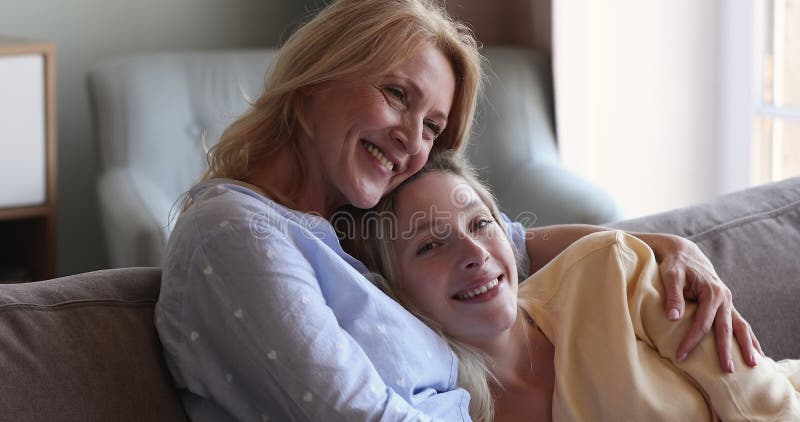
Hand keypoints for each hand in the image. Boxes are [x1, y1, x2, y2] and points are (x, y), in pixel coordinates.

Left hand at [640, 233, 764, 371]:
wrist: (685, 253)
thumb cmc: (675, 265)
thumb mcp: (671, 276)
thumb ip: (673, 296)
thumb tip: (673, 317)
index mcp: (712, 292)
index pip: (702, 323)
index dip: (691, 340)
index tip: (681, 355)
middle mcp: (724, 298)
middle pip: (726, 328)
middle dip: (725, 350)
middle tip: (727, 370)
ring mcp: (728, 301)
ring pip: (740, 326)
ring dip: (746, 345)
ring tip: (754, 364)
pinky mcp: (727, 304)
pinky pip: (740, 323)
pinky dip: (748, 337)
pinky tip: (755, 351)